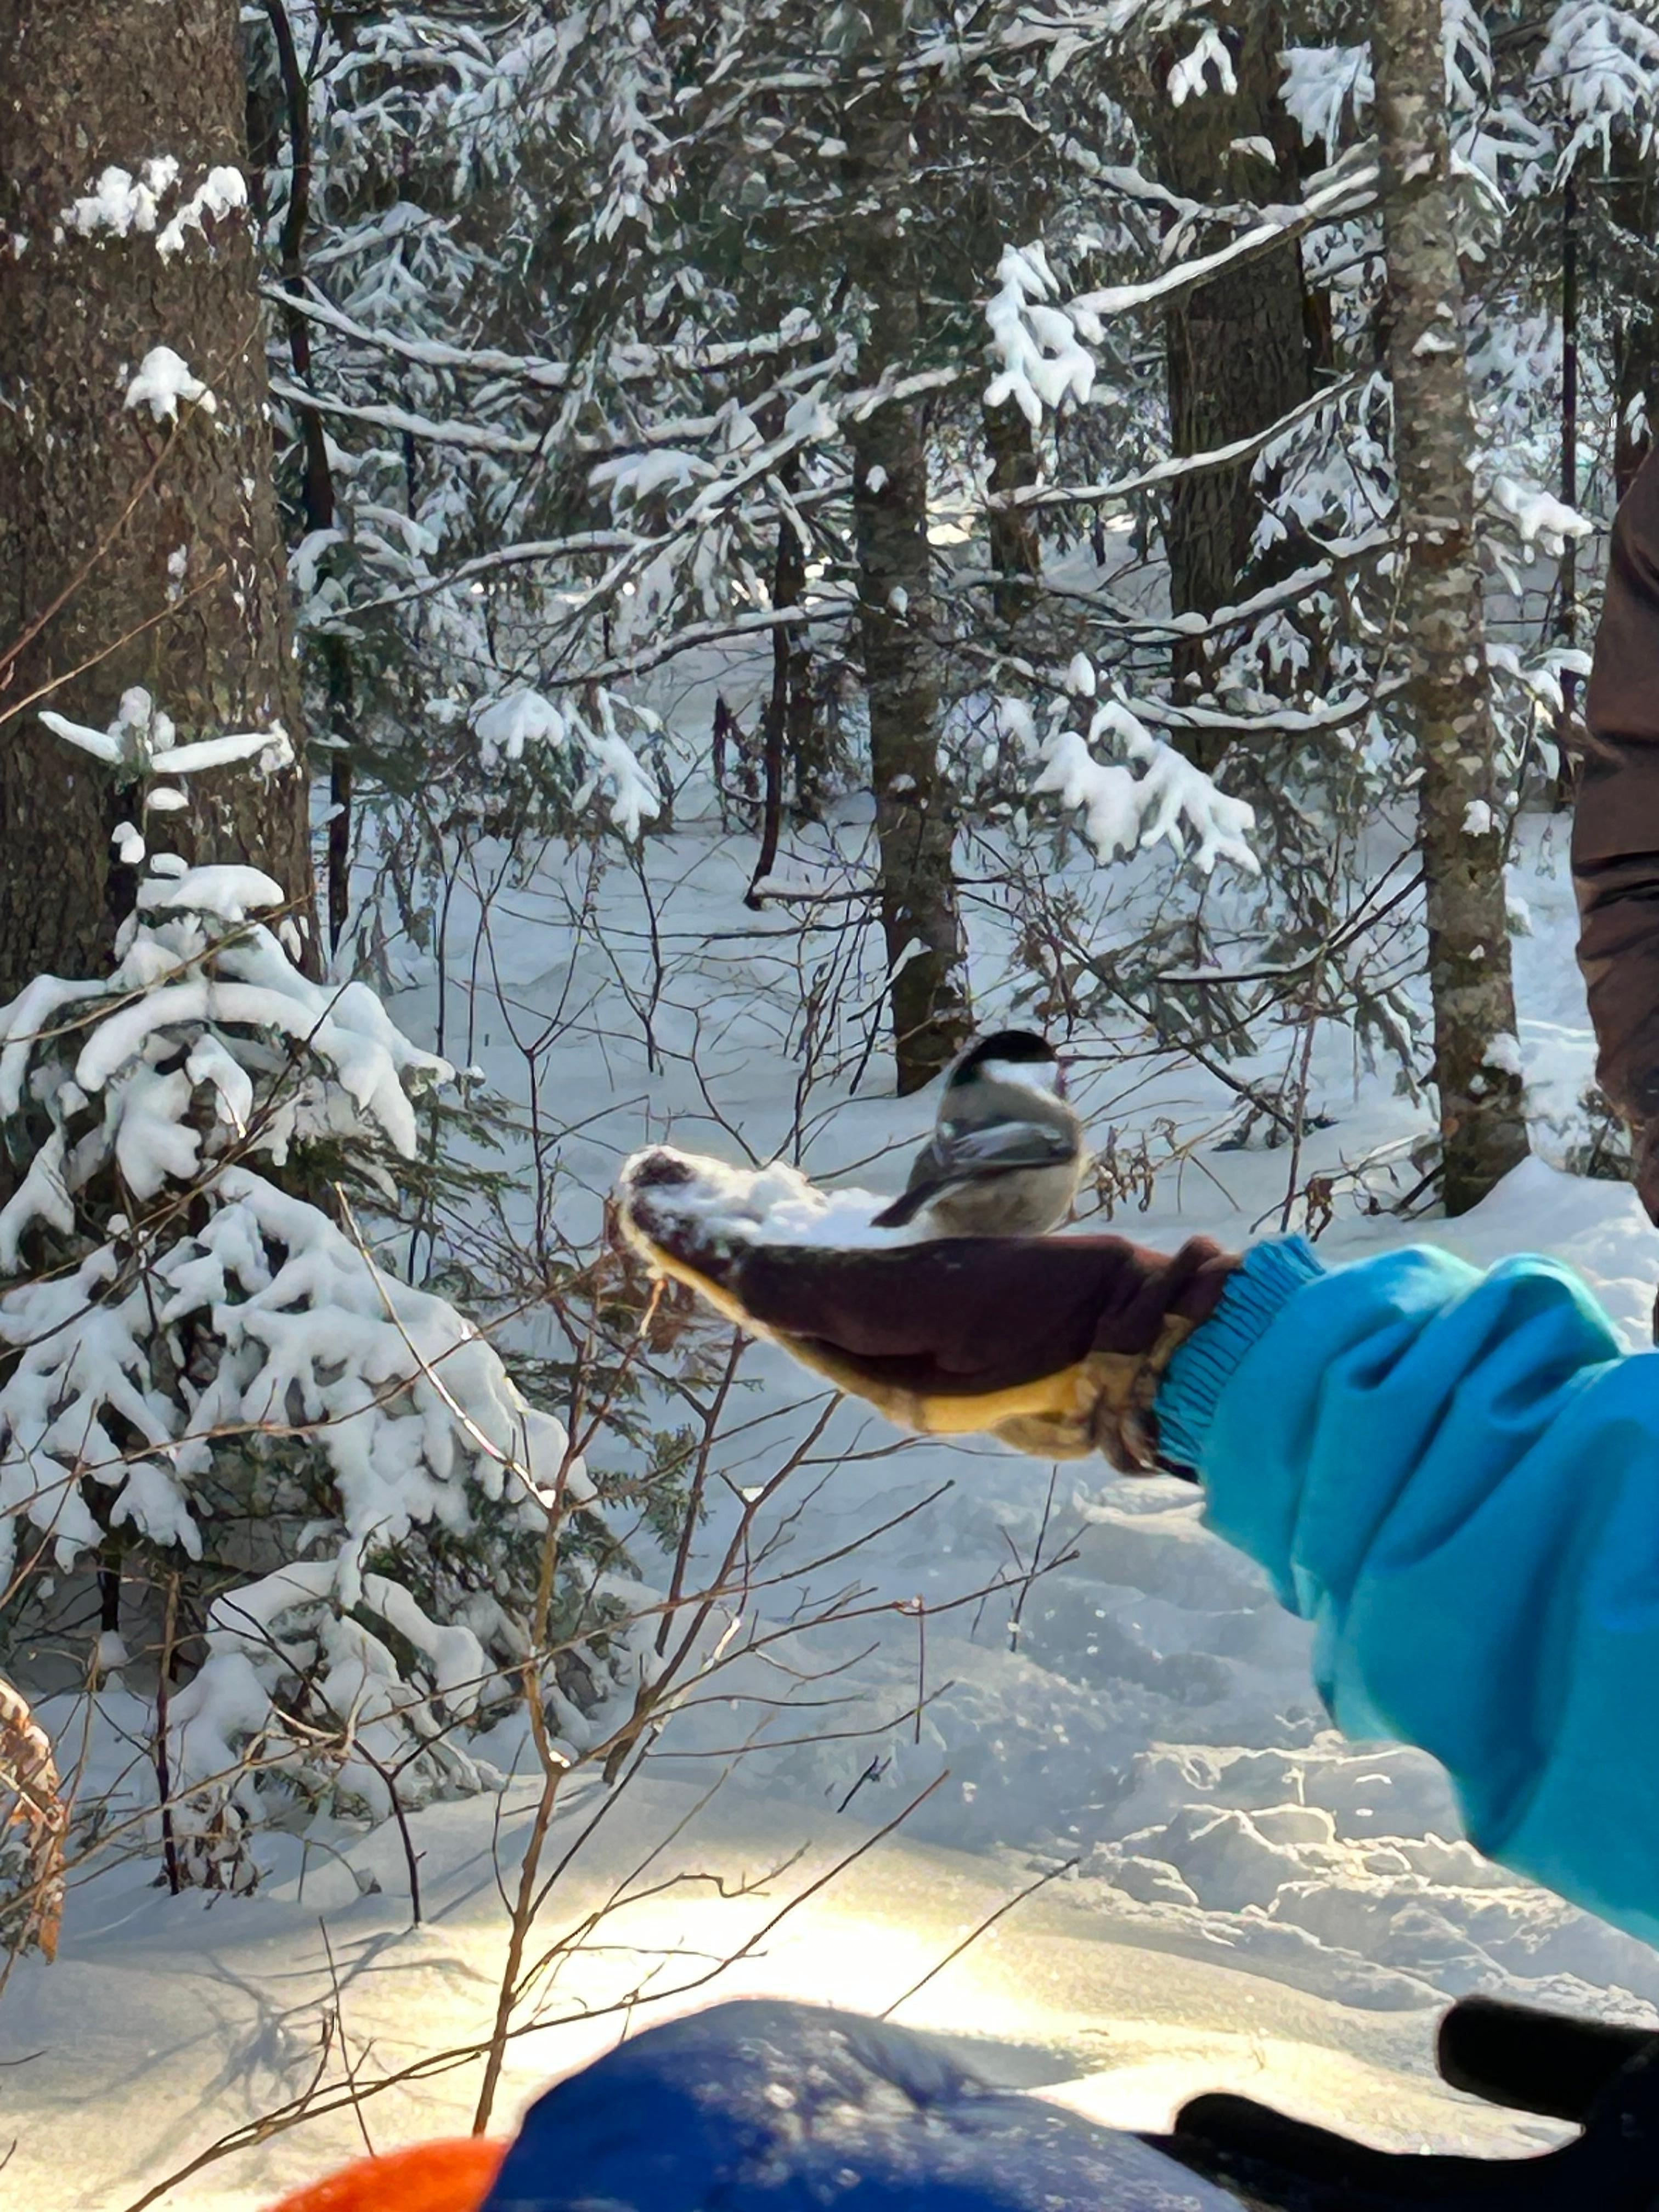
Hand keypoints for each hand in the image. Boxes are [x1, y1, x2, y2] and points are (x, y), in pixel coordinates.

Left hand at [616, 1147, 1236, 1470]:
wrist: (1153, 1341)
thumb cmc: (1058, 1323)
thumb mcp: (945, 1307)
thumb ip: (846, 1294)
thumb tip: (746, 1277)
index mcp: (872, 1358)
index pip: (762, 1292)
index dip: (701, 1250)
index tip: (643, 1205)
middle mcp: (881, 1349)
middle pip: (771, 1283)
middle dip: (707, 1236)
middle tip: (644, 1179)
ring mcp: (914, 1329)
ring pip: (803, 1276)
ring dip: (744, 1234)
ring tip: (686, 1188)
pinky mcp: (947, 1308)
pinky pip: (852, 1275)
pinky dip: (805, 1244)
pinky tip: (785, 1217)